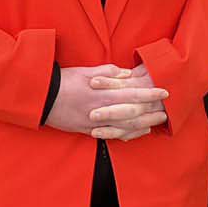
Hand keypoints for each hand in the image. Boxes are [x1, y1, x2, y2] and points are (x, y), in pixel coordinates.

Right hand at [44, 64, 169, 140]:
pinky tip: (137, 132)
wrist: (41, 98)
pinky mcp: (87, 131)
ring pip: (124, 128)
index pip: (132, 94)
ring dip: (142, 126)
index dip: (150, 94)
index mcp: (102, 93)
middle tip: (166, 112)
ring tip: (155, 123)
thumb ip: (109, 72)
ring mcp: (95, 123)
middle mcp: (102, 110)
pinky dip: (126, 135)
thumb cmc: (64, 81)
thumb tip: (127, 73)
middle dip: (151, 113)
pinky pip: (111, 136)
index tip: (164, 92)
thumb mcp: (86, 71)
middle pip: (133, 114)